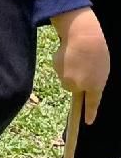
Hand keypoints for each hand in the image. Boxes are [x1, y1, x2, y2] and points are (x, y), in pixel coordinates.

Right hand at [52, 6, 109, 124]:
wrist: (84, 36)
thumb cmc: (98, 49)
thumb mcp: (102, 69)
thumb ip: (93, 81)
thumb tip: (75, 86)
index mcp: (95, 86)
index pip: (92, 104)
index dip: (90, 113)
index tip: (88, 122)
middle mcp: (79, 85)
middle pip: (74, 88)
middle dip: (76, 81)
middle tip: (84, 66)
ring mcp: (66, 77)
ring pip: (66, 78)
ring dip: (69, 70)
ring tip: (77, 56)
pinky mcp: (56, 67)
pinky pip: (59, 68)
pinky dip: (62, 62)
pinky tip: (68, 52)